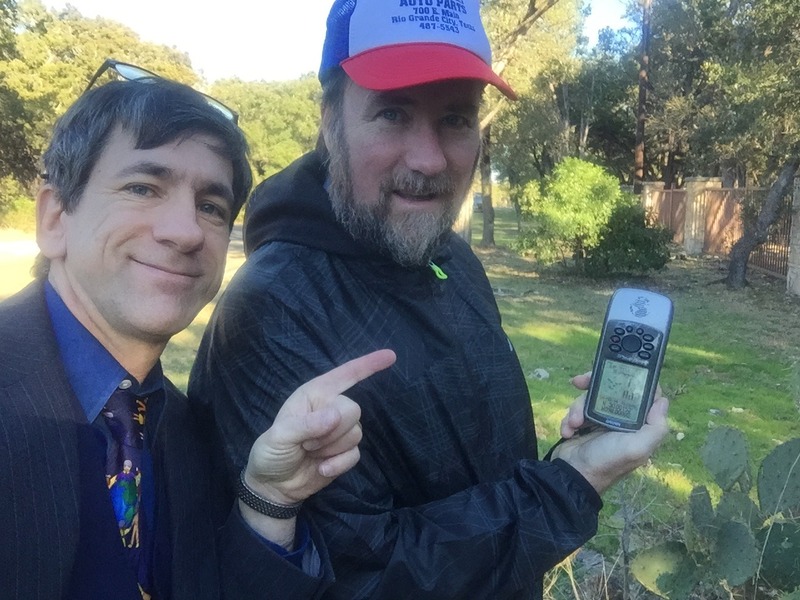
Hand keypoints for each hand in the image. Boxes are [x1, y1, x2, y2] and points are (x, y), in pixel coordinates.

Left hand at [243, 349, 395, 506]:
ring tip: (310, 452)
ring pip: (356, 433)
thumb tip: (336, 416)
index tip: (391, 356)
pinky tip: (321, 468)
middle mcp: (331, 408)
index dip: (369, 364)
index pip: (346, 374)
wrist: (274, 486)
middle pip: (353, 409)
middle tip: (306, 442)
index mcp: (314, 394)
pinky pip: (356, 454)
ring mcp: (340, 431)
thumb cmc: (270, 452)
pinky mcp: (346, 453)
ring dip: (331, 448)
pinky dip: (338, 464)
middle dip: (332, 430)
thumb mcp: (279, 436)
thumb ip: (306, 424)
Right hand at [550, 372, 669, 494]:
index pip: (640, 393)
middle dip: (592, 387)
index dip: (630, 380)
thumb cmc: (606, 461)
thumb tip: (663, 401)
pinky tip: (568, 431)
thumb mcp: (637, 448)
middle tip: (579, 382)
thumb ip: (655, 427)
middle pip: (610, 389)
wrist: (571, 475)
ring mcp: (600, 421)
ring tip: (574, 423)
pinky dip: (569, 419)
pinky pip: (575, 410)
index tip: (615, 372)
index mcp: (637, 424)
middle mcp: (621, 420)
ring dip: (577, 408)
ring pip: (589, 398)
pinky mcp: (582, 424)